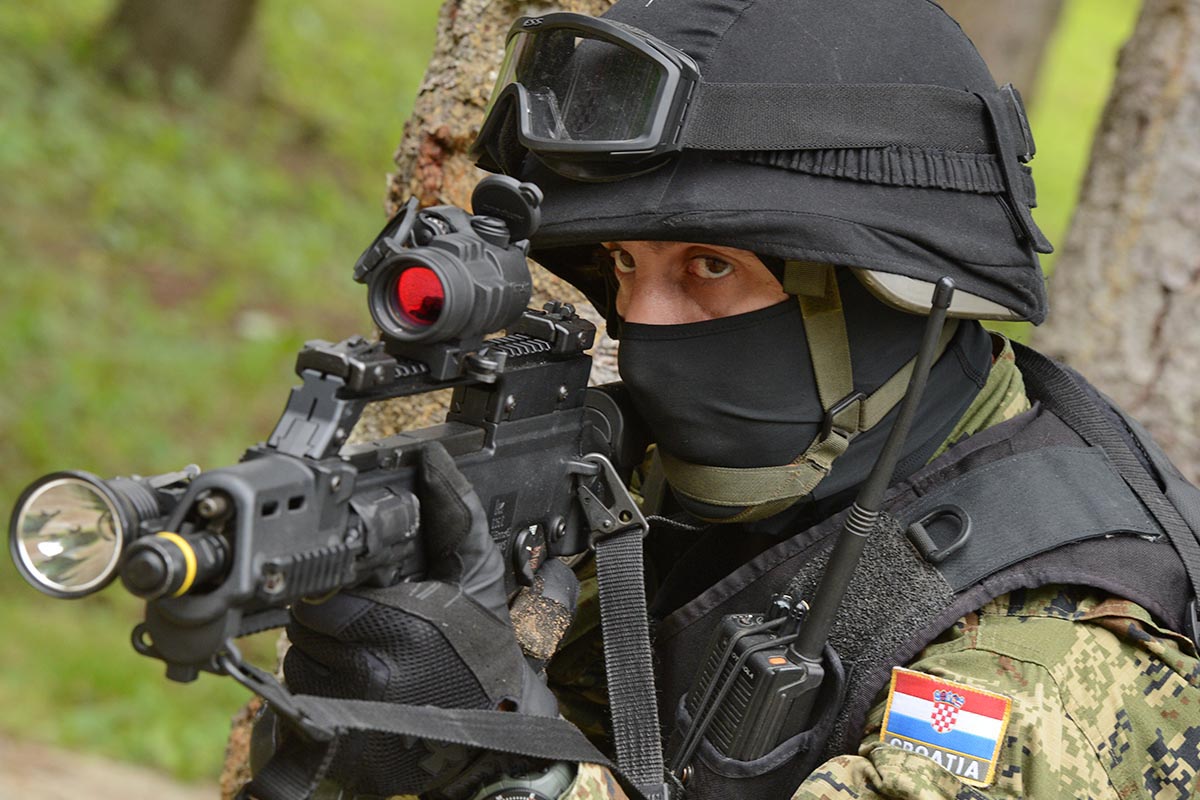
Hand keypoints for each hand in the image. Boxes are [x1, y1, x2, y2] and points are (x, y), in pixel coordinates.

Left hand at [279, 442, 567, 797]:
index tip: (364, 595)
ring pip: (299, 664)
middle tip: (370, 625)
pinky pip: (303, 705)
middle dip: (330, 620)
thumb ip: (455, 516)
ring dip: (322, 656)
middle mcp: (371, 670)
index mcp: (402, 623)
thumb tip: (433, 460)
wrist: (496, 734)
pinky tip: (360, 689)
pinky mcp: (340, 748)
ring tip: (369, 657)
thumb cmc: (484, 653)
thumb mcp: (478, 578)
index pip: (321, 592)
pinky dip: (321, 692)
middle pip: (304, 627)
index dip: (338, 590)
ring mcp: (353, 715)